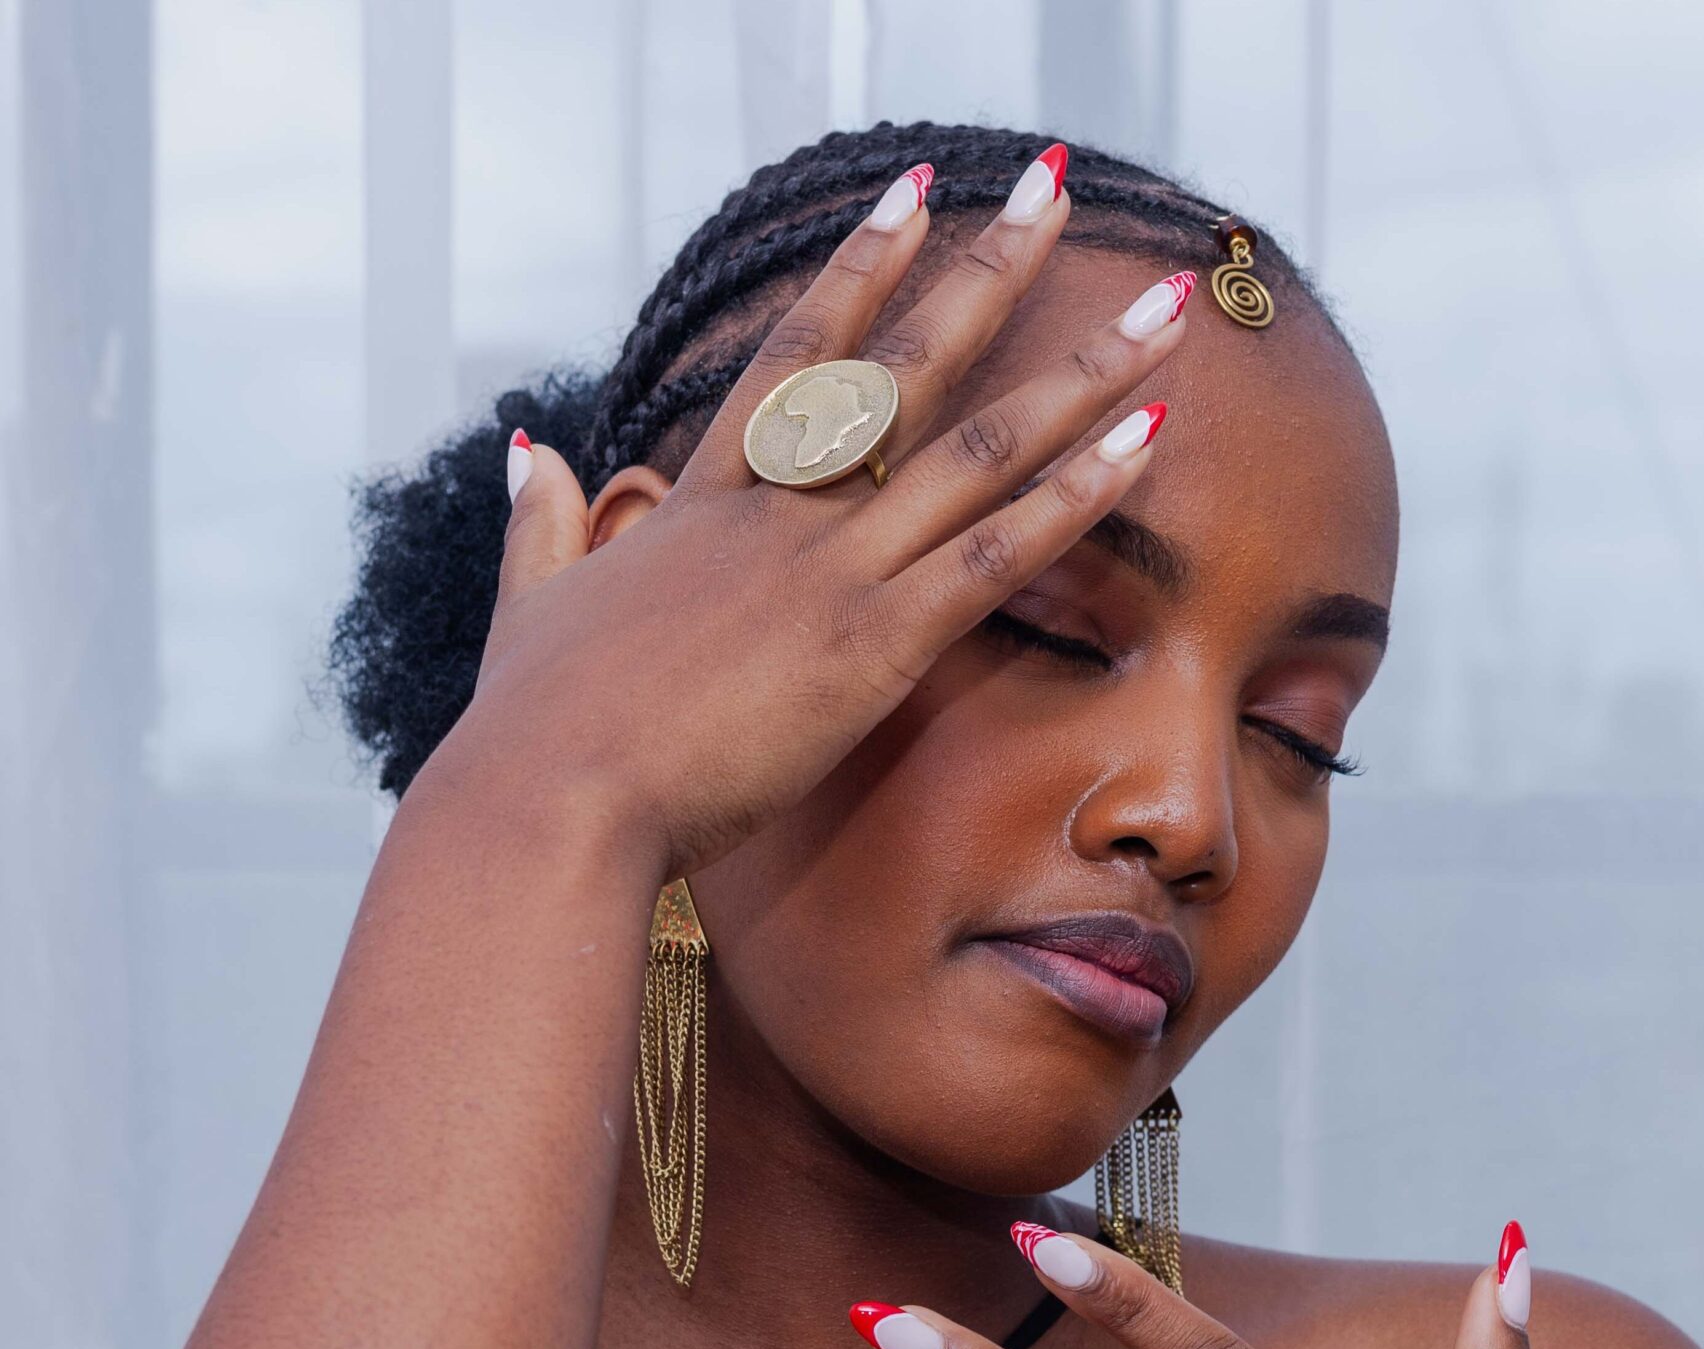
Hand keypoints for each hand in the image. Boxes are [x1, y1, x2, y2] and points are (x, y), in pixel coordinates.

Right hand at [443, 155, 1186, 878]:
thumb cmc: (531, 733)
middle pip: (906, 366)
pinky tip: (1145, 438)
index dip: (862, 272)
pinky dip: (1075, 495)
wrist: (549, 800)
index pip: (797, 362)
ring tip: (1168, 306)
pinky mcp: (868, 647)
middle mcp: (778, 518)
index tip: (917, 196)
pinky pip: (994, 554)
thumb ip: (541, 527)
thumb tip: (532, 451)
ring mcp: (828, 573)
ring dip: (1082, 370)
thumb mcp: (527, 611)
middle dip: (990, 269)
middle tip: (1054, 185)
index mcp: (700, 507)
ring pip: (979, 446)